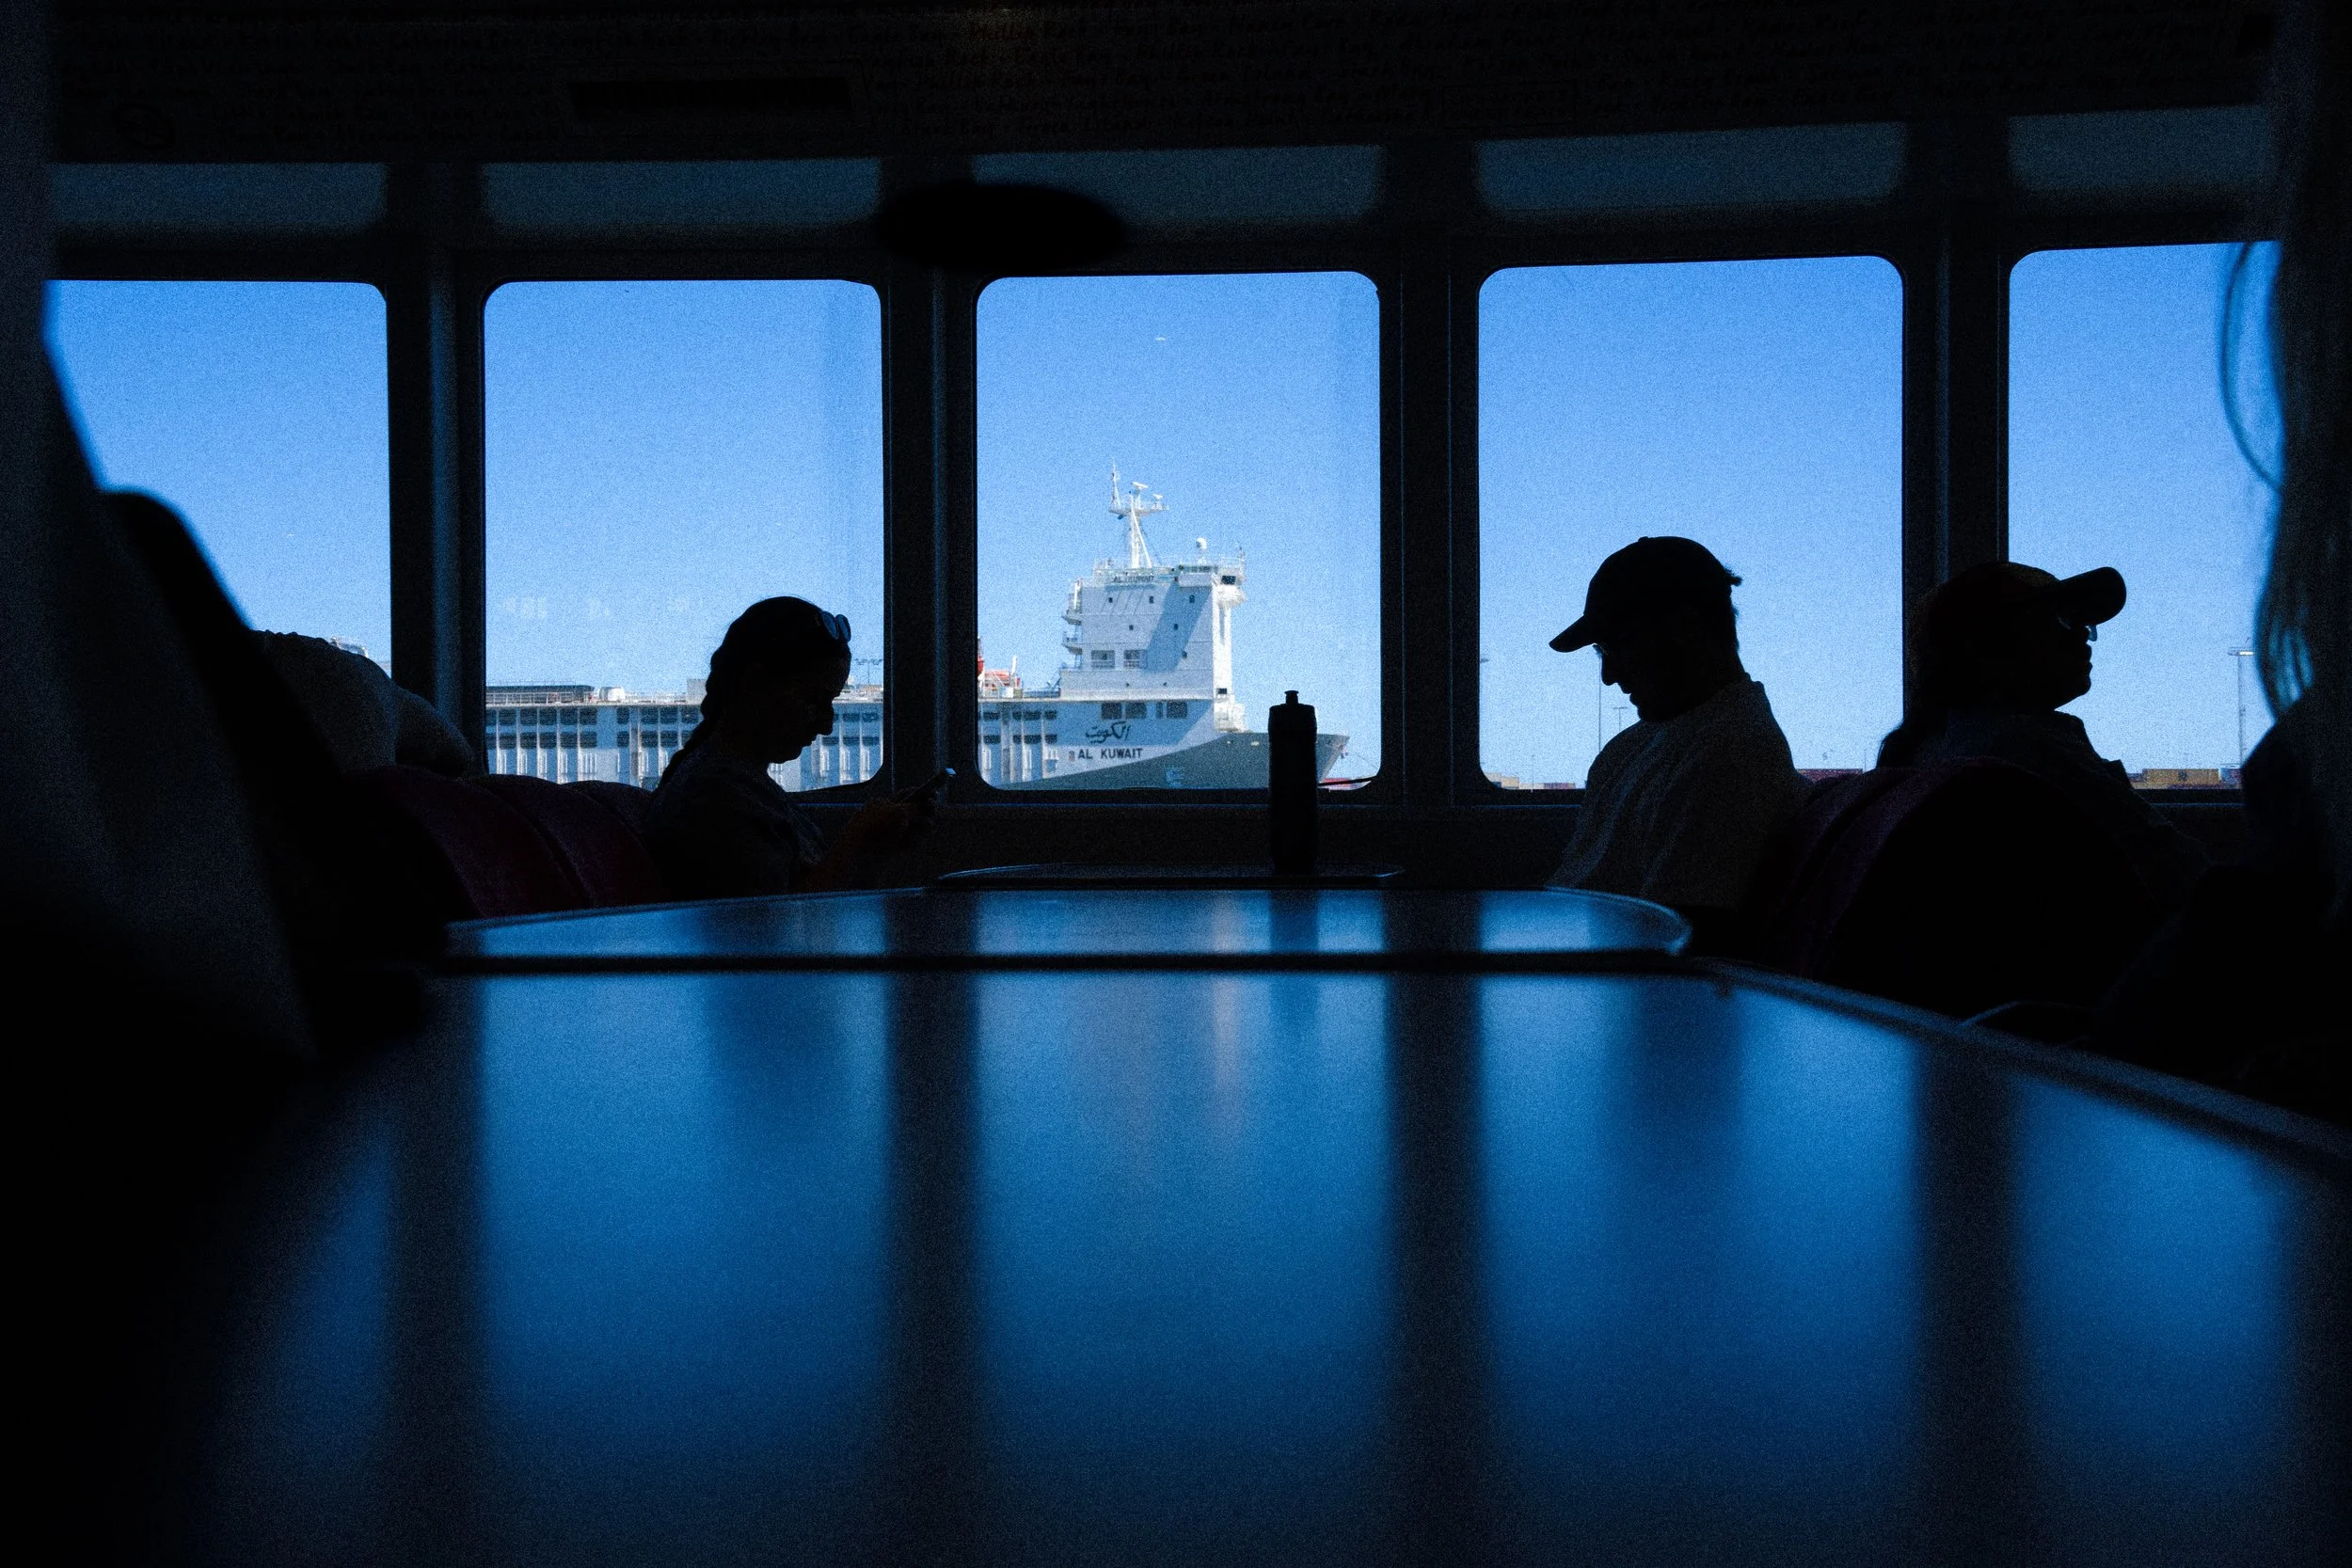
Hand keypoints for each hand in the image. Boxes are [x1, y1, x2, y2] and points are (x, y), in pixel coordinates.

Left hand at [801, 796, 935, 890]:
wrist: (856, 846)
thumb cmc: (872, 823)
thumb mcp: (895, 811)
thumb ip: (913, 807)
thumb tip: (928, 803)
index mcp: (887, 803)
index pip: (909, 795)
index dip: (922, 795)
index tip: (933, 795)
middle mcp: (891, 817)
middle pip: (917, 812)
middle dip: (926, 812)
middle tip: (932, 811)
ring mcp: (893, 833)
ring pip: (917, 829)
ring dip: (923, 827)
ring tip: (923, 826)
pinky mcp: (894, 848)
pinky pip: (911, 844)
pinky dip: (913, 843)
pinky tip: (909, 843)